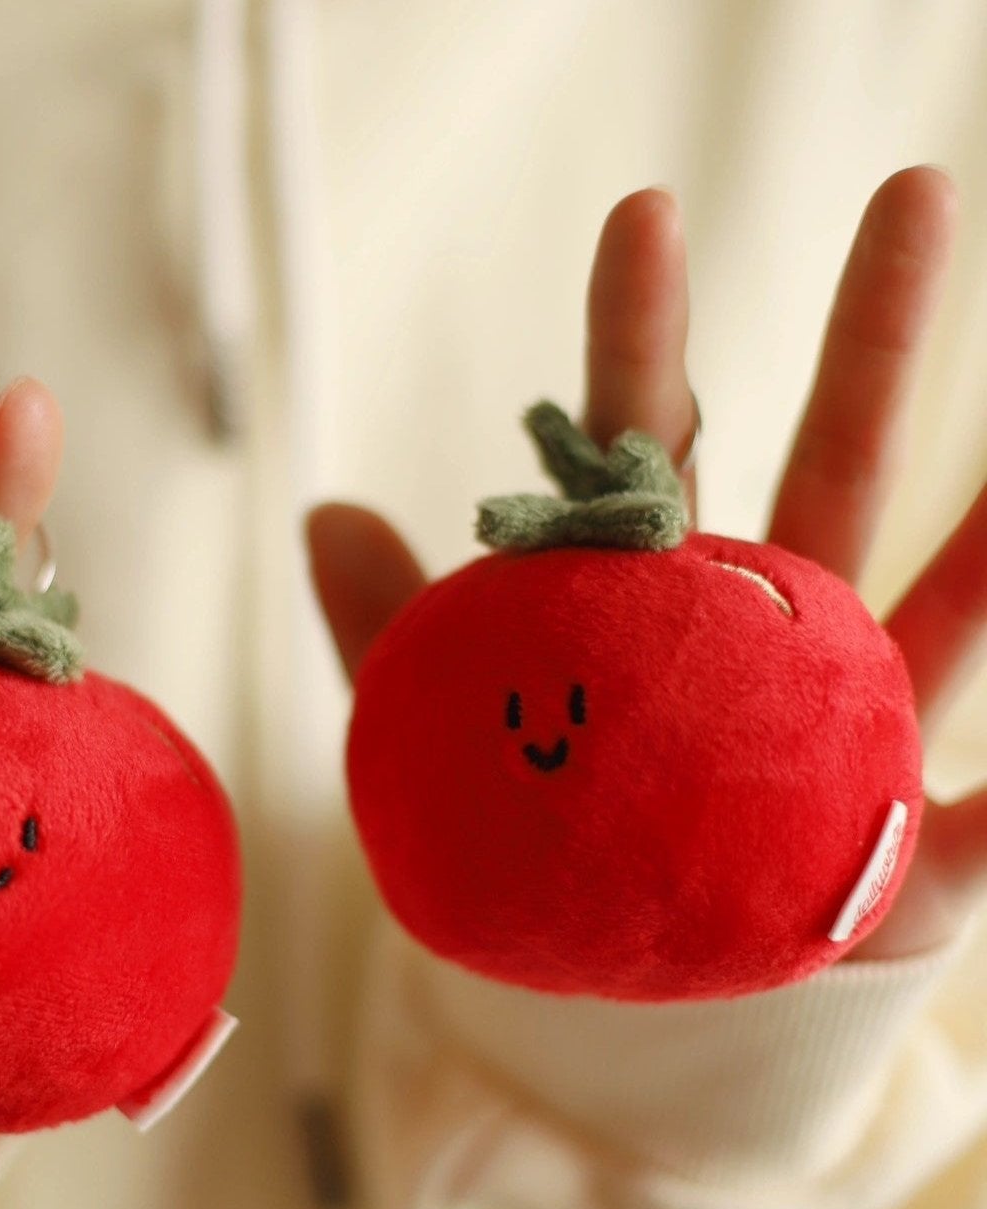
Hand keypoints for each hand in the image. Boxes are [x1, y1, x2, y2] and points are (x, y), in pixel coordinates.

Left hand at [308, 166, 986, 963]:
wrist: (599, 979)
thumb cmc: (533, 840)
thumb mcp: (440, 731)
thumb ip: (391, 634)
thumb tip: (323, 511)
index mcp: (657, 607)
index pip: (655, 456)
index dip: (642, 345)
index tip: (642, 221)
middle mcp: (768, 646)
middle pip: (831, 473)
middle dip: (870, 342)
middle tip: (910, 194)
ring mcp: (850, 741)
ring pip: (941, 613)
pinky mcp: (896, 858)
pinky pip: (983, 826)